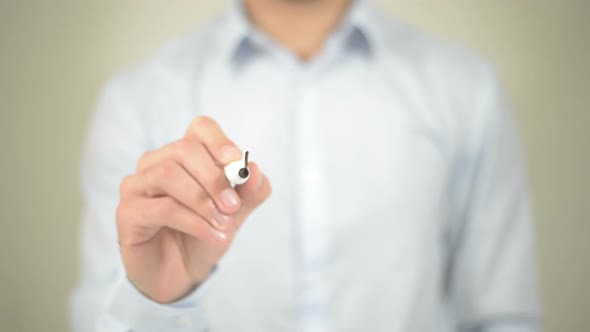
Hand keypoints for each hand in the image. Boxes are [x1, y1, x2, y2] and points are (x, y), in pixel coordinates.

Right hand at [116, 116, 270, 302]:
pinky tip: (212, 236)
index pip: (200, 128)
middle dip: (214, 178)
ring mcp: (137, 185)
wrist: (181, 273)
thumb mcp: (235, 212)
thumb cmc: (204, 233)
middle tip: (233, 206)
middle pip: (184, 150)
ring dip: (202, 201)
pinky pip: (162, 208)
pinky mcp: (128, 212)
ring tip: (224, 224)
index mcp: (184, 155)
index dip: (218, 140)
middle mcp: (156, 163)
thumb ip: (250, 191)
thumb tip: (254, 170)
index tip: (236, 162)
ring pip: (168, 174)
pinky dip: (194, 222)